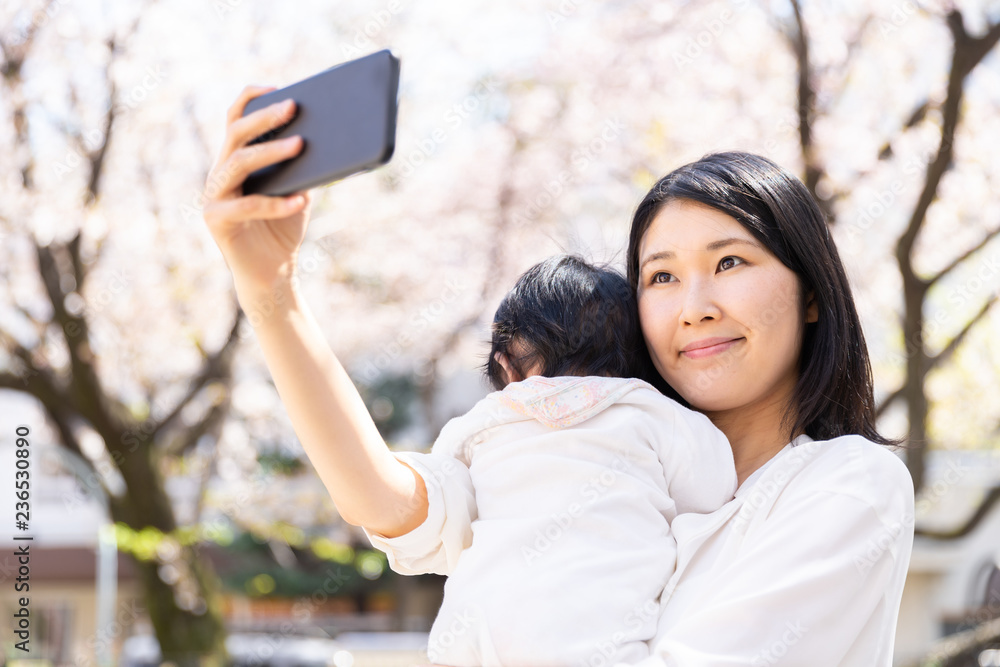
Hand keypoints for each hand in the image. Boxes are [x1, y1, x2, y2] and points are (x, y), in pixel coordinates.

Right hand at [202, 85, 314, 297]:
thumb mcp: (297, 190)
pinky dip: (277, 203)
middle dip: (265, 118)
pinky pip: (248, 206)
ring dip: (270, 152)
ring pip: (237, 163)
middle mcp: (219, 174)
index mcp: (235, 161)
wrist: (272, 273)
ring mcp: (214, 196)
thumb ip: (302, 167)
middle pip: (236, 135)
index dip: (251, 99)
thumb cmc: (284, 228)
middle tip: (293, 107)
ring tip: (300, 145)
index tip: (278, 87)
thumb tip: (328, 138)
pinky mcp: (216, 220)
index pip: (235, 120)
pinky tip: (301, 201)